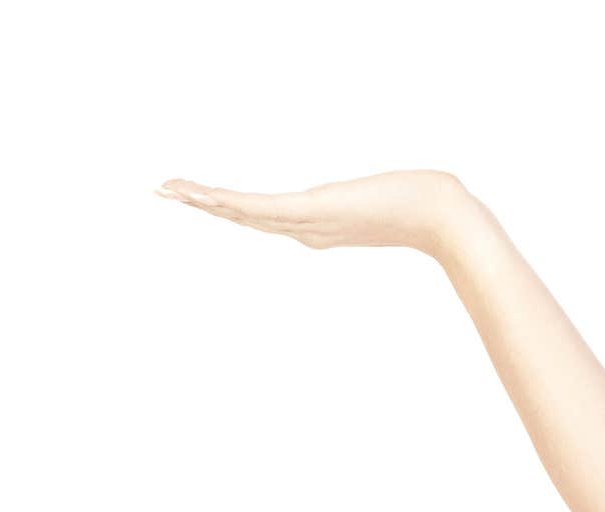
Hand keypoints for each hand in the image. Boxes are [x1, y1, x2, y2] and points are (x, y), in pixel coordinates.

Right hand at [156, 170, 480, 260]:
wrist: (440, 217)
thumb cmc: (420, 205)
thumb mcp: (385, 196)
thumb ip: (378, 193)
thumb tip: (382, 188)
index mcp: (316, 225)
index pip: (262, 216)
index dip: (228, 208)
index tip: (201, 199)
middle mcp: (306, 230)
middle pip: (244, 216)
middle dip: (203, 204)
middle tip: (165, 191)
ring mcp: (308, 223)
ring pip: (245, 213)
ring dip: (204, 201)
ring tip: (168, 190)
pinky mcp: (314, 211)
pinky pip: (262, 207)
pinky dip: (230, 202)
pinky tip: (204, 196)